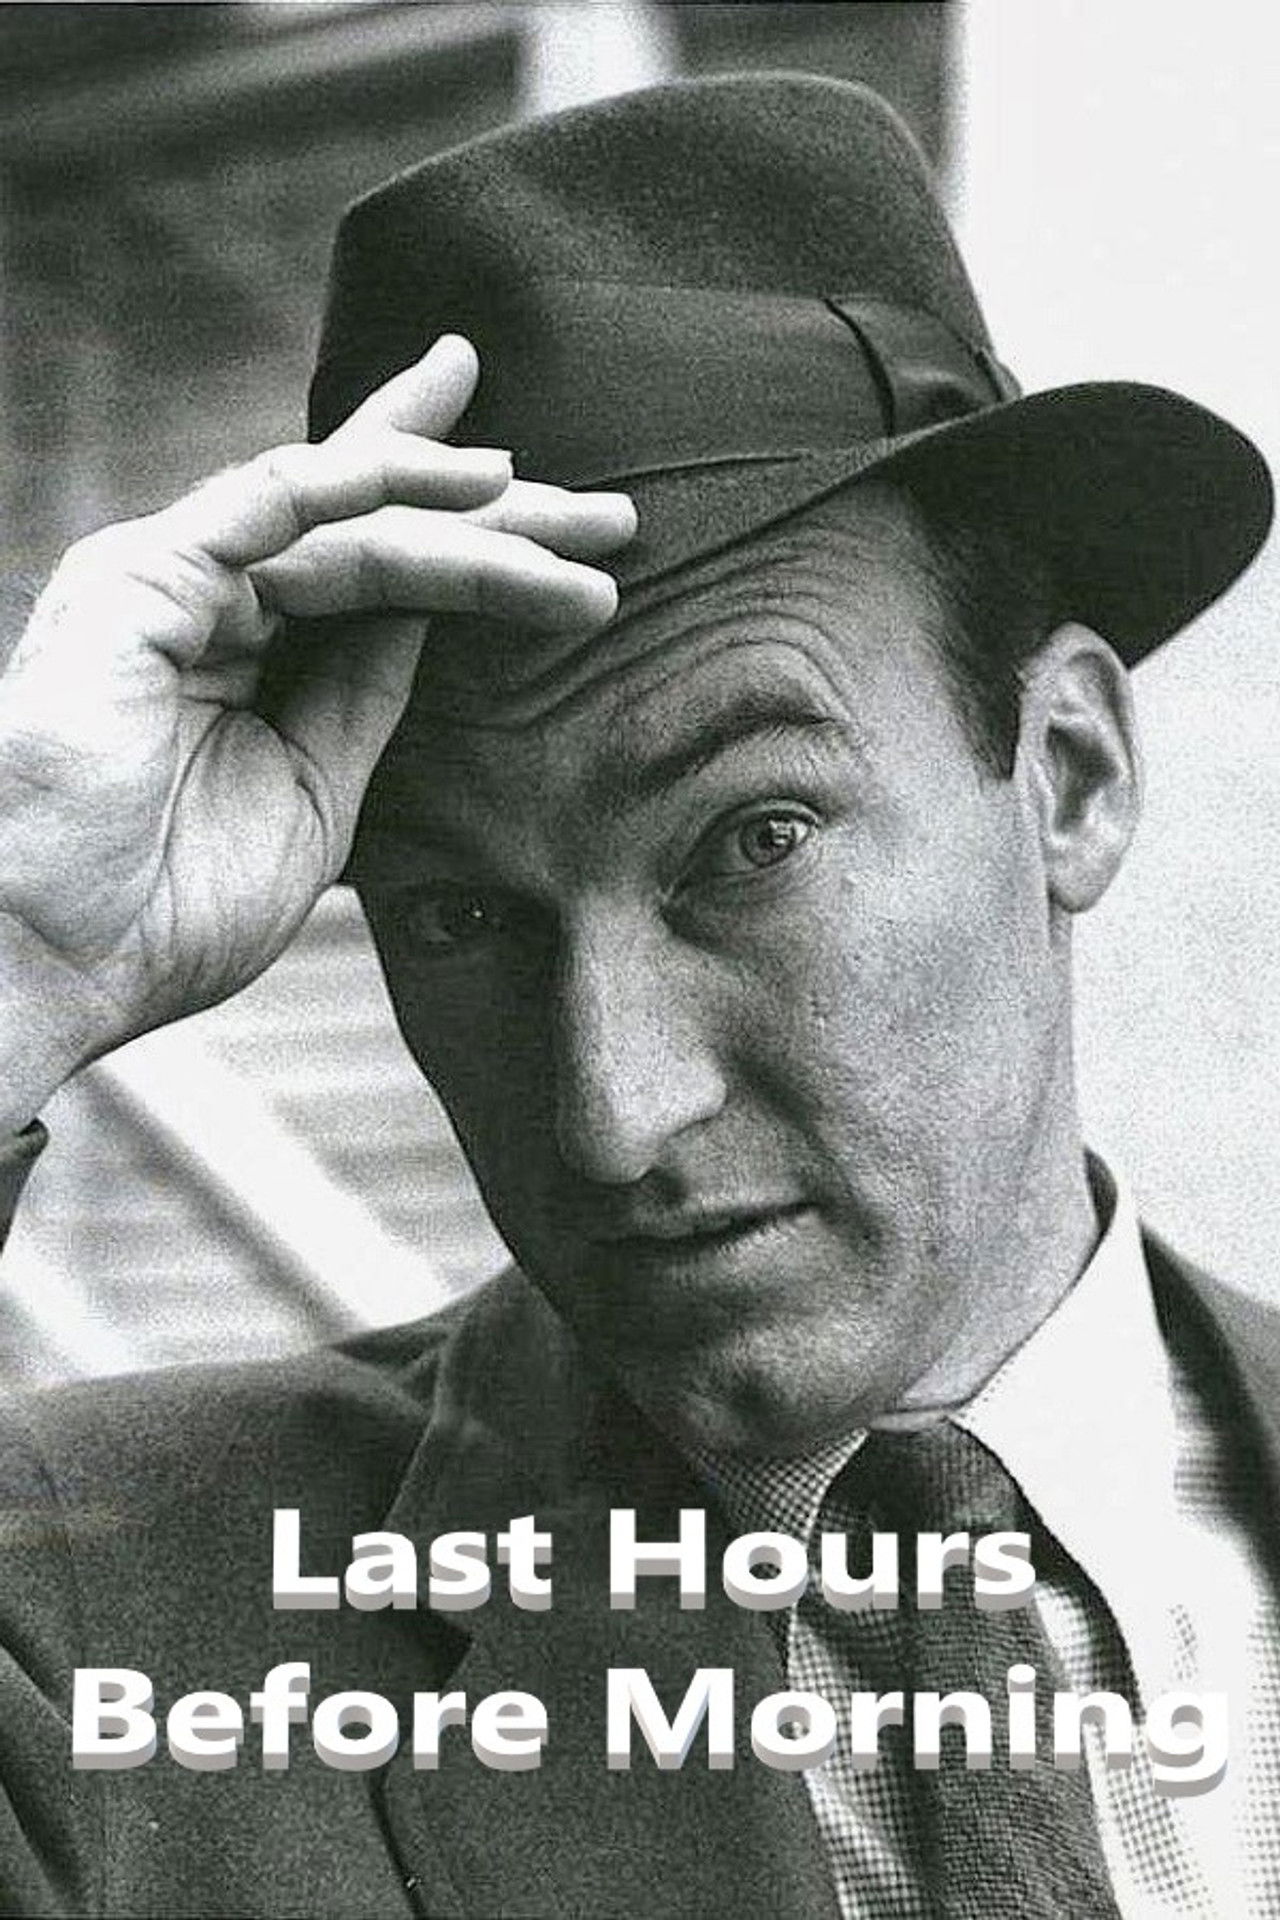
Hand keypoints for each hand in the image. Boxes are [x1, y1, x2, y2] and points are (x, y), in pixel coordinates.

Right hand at [0, 335, 634, 1125]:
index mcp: (245, 651)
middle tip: (615, 515)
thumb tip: (440, 623)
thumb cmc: (163, 910)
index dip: (464, 528)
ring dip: (475, 522)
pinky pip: (270, 507)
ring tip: (584, 526)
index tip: (560, 513)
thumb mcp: (310, 794)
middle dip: (500, 517)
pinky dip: (368, 487)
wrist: (48, 962)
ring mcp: (175, 580)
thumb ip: (362, 698)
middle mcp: (212, 597)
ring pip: (351, 520)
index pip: (370, 563)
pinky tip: (468, 482)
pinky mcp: (143, 579)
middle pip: (377, 523)